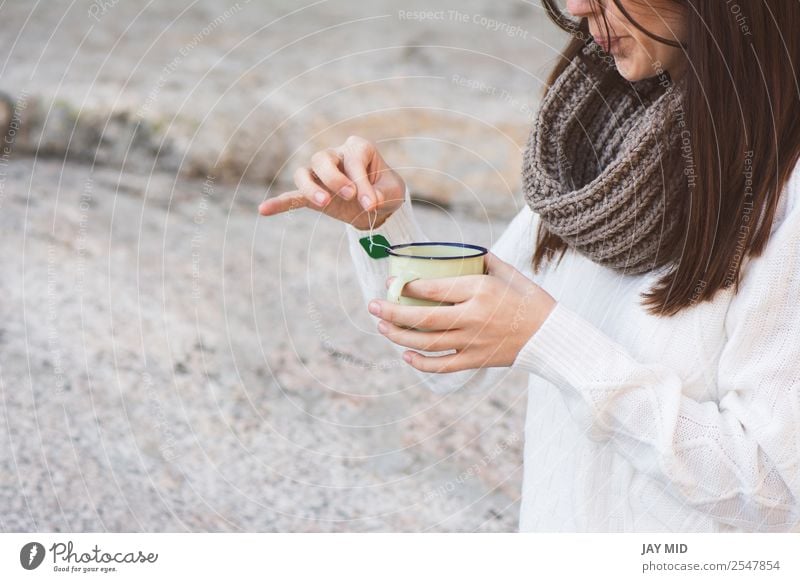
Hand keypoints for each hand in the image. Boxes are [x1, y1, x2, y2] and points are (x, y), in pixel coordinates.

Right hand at [258, 135, 405, 229]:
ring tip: (324, 203)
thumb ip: (383, 194)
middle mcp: (336, 156)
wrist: (378, 205)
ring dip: (311, 188)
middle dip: (333, 177)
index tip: (371, 204)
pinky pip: (293, 196)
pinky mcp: (313, 194)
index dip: (362, 183)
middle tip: (349, 196)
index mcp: (358, 148)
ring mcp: (321, 175)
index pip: (353, 161)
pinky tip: (264, 210)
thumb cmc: (386, 190)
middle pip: (321, 158)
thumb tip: (369, 202)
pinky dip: (280, 203)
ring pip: (304, 173)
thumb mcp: (393, 191)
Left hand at [367, 253, 556, 372]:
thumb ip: (484, 261)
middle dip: (392, 312)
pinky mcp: (476, 360)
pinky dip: (421, 364)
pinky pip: (442, 366)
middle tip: (372, 306)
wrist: (552, 336)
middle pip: (423, 317)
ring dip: (400, 335)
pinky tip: (405, 355)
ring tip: (382, 327)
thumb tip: (462, 252)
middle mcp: (473, 317)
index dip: (407, 286)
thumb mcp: (510, 273)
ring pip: (427, 342)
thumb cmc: (531, 300)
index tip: (391, 282)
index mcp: (479, 290)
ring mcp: (473, 341)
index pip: (433, 288)